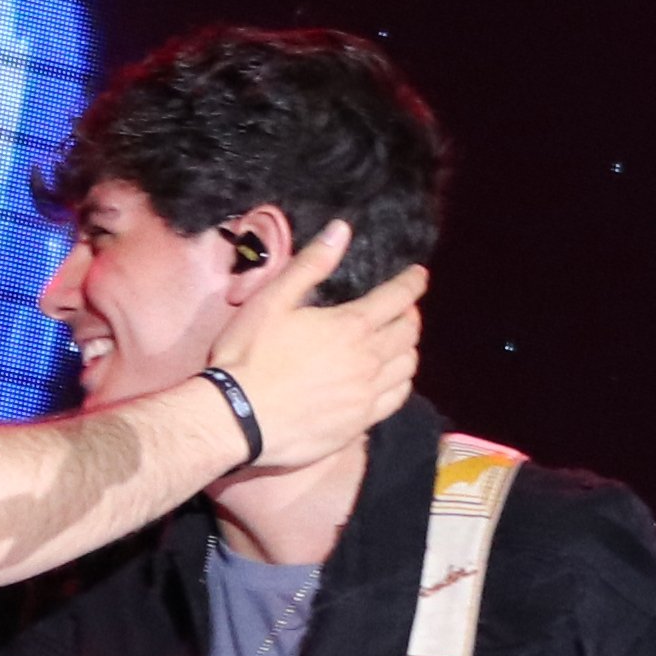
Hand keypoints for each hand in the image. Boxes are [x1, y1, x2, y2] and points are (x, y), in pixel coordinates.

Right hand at [204, 221, 423, 471]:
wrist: (237, 417)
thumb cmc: (249, 354)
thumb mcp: (272, 300)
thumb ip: (311, 265)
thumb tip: (341, 230)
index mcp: (350, 326)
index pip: (397, 298)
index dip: (412, 283)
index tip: (418, 276)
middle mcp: (368, 361)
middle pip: (408, 334)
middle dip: (411, 316)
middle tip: (404, 310)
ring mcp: (366, 396)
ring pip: (407, 369)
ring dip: (407, 350)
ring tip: (398, 344)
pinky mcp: (358, 425)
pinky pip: (395, 401)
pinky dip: (399, 384)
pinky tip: (389, 381)